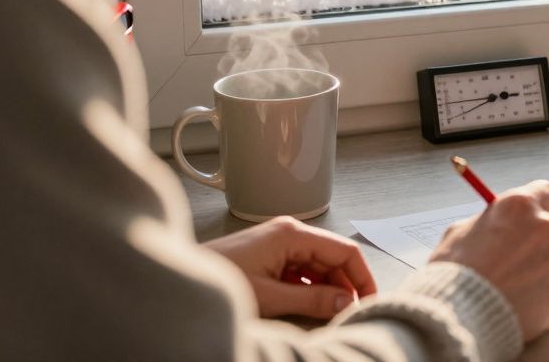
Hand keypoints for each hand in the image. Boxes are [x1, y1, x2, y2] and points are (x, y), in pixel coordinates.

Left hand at [205, 216, 376, 319]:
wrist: (178, 282)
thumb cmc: (218, 281)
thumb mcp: (270, 297)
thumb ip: (312, 300)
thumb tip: (345, 303)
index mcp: (292, 234)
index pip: (344, 250)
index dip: (362, 276)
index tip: (370, 300)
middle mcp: (288, 233)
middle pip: (332, 258)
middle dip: (345, 285)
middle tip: (352, 313)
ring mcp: (278, 244)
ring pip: (318, 266)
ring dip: (328, 289)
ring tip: (332, 313)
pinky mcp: (268, 257)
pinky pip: (301, 271)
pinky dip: (310, 288)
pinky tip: (311, 306)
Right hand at [429, 181, 548, 341]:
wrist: (460, 317)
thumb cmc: (455, 271)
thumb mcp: (462, 232)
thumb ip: (490, 222)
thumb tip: (498, 224)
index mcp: (519, 205)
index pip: (547, 191)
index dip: (539, 204)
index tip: (532, 216)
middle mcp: (544, 227)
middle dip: (539, 240)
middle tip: (516, 257)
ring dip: (540, 268)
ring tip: (511, 286)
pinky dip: (543, 292)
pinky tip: (519, 301)